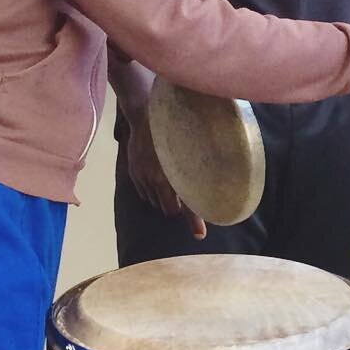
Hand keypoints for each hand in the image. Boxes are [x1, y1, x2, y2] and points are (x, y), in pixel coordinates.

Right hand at [125, 98, 206, 239]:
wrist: (144, 115)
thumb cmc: (172, 128)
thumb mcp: (190, 146)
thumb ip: (199, 166)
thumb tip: (215, 177)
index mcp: (173, 175)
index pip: (186, 205)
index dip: (194, 221)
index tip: (200, 235)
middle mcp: (156, 180)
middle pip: (169, 210)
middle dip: (178, 207)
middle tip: (186, 197)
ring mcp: (143, 179)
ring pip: (155, 202)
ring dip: (165, 199)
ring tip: (171, 183)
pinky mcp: (134, 175)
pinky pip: (144, 194)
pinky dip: (152, 191)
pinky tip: (158, 178)